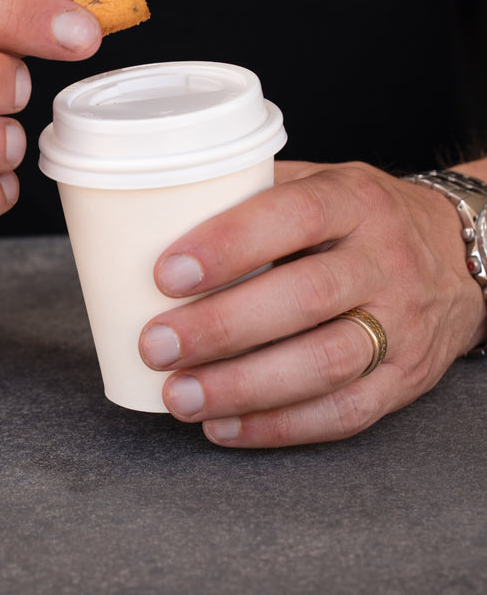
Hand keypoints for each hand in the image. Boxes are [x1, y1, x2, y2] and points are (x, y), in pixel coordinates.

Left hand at [139, 161, 486, 446]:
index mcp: (354, 201)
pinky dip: (278, 426)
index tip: (166, 274)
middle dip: (221, 328)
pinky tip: (222, 426)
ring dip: (243, 387)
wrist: (455, 257)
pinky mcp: (405, 380)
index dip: (229, 245)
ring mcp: (401, 325)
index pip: (293, 216)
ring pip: (325, 364)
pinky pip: (344, 413)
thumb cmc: (358, 219)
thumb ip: (251, 196)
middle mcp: (384, 261)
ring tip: (179, 396)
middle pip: (305, 298)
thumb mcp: (318, 184)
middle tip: (156, 345)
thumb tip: (155, 218)